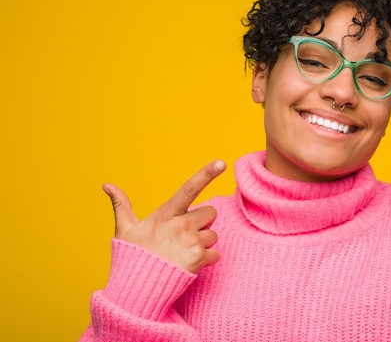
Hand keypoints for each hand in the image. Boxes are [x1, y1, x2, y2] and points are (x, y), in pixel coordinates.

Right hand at [102, 160, 226, 272]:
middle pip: (210, 212)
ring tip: (182, 252)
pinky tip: (188, 264)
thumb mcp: (124, 229)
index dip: (206, 174)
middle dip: (202, 222)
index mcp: (165, 214)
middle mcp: (180, 225)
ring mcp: (191, 242)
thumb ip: (121, 205)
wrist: (136, 290)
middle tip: (182, 235)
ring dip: (203, 242)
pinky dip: (207, 259)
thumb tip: (106, 185)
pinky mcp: (199, 259)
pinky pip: (215, 253)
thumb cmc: (131, 257)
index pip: (188, 189)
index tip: (221, 162)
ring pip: (213, 234)